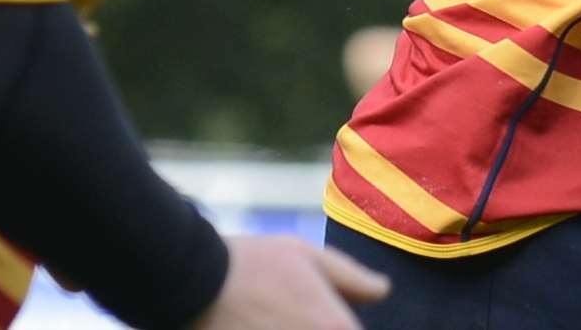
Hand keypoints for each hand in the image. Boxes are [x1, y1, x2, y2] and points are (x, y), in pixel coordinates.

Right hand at [189, 235, 388, 328]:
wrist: (196, 282)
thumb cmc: (256, 265)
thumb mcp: (309, 258)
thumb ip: (353, 279)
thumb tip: (384, 290)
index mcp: (336, 328)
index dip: (346, 327)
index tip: (337, 320)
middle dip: (328, 329)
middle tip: (299, 315)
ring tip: (278, 319)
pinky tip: (263, 325)